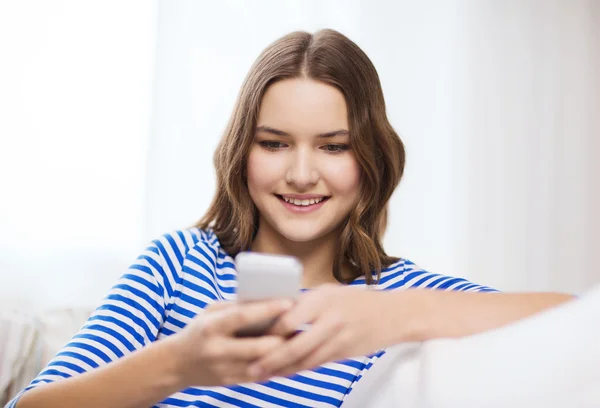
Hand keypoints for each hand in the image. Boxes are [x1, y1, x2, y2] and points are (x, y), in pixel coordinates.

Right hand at [168, 298, 292, 386]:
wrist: (177, 364)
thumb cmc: (199, 330)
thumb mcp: (210, 312)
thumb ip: (234, 306)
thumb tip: (265, 297)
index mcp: (211, 327)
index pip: (242, 316)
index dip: (267, 309)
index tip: (288, 302)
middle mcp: (216, 350)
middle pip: (257, 347)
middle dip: (281, 338)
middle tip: (300, 327)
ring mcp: (223, 369)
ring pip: (261, 364)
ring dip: (282, 354)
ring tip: (298, 341)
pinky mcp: (229, 382)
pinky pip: (258, 375)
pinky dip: (274, 366)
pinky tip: (287, 357)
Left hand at [248, 285, 396, 378]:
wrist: (392, 314)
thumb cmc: (355, 300)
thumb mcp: (328, 293)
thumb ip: (303, 303)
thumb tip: (273, 313)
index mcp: (321, 300)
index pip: (287, 319)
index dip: (267, 332)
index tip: (249, 338)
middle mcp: (330, 320)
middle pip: (294, 345)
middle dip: (270, 359)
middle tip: (250, 367)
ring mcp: (338, 339)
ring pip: (304, 360)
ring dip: (281, 370)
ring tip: (261, 375)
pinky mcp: (344, 353)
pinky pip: (316, 364)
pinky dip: (298, 370)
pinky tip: (284, 373)